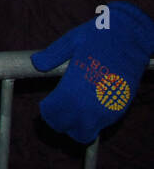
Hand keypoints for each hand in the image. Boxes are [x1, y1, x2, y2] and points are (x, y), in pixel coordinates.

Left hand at [30, 1, 153, 143]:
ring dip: (78, 125)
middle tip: (57, 109)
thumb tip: (36, 63)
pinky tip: (88, 105)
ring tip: (71, 108)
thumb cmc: (99, 37)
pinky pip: (103, 124)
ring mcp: (108, 108)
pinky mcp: (121, 107)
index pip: (54, 114)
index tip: (45, 104)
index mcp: (74, 88)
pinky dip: (93, 121)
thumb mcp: (71, 41)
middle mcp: (91, 104)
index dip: (47, 112)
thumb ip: (52, 55)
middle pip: (71, 130)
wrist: (132, 36)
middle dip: (60, 122)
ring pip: (89, 132)